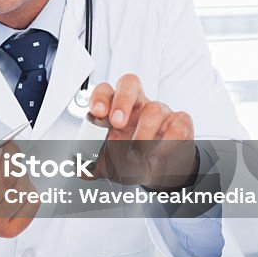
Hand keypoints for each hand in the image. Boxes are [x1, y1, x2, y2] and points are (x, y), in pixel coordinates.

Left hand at [88, 74, 197, 190]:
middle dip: (122, 101)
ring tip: (137, 154)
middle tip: (117, 123)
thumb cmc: (134, 160)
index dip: (100, 98)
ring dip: (143, 135)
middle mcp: (138, 105)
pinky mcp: (181, 123)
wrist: (162, 172)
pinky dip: (166, 144)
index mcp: (116, 109)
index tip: (96, 114)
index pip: (106, 91)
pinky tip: (156, 156)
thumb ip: (92, 164)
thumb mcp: (110, 164)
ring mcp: (161, 111)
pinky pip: (176, 126)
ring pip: (153, 110)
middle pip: (130, 84)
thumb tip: (77, 165)